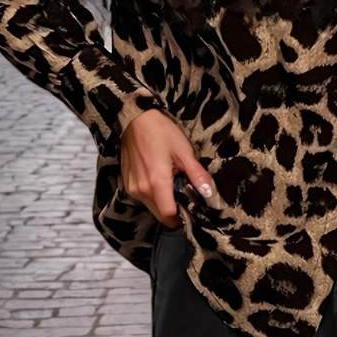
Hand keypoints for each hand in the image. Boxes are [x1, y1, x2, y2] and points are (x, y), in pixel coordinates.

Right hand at [120, 108, 215, 228]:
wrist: (135, 119)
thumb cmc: (160, 131)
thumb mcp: (184, 151)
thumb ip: (197, 174)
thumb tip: (209, 193)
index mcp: (157, 183)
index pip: (169, 216)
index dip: (182, 217)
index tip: (191, 211)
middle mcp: (141, 190)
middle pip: (160, 215)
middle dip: (174, 210)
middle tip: (185, 195)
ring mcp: (132, 188)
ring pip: (151, 207)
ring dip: (163, 201)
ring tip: (172, 182)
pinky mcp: (127, 184)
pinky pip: (143, 198)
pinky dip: (153, 194)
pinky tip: (160, 178)